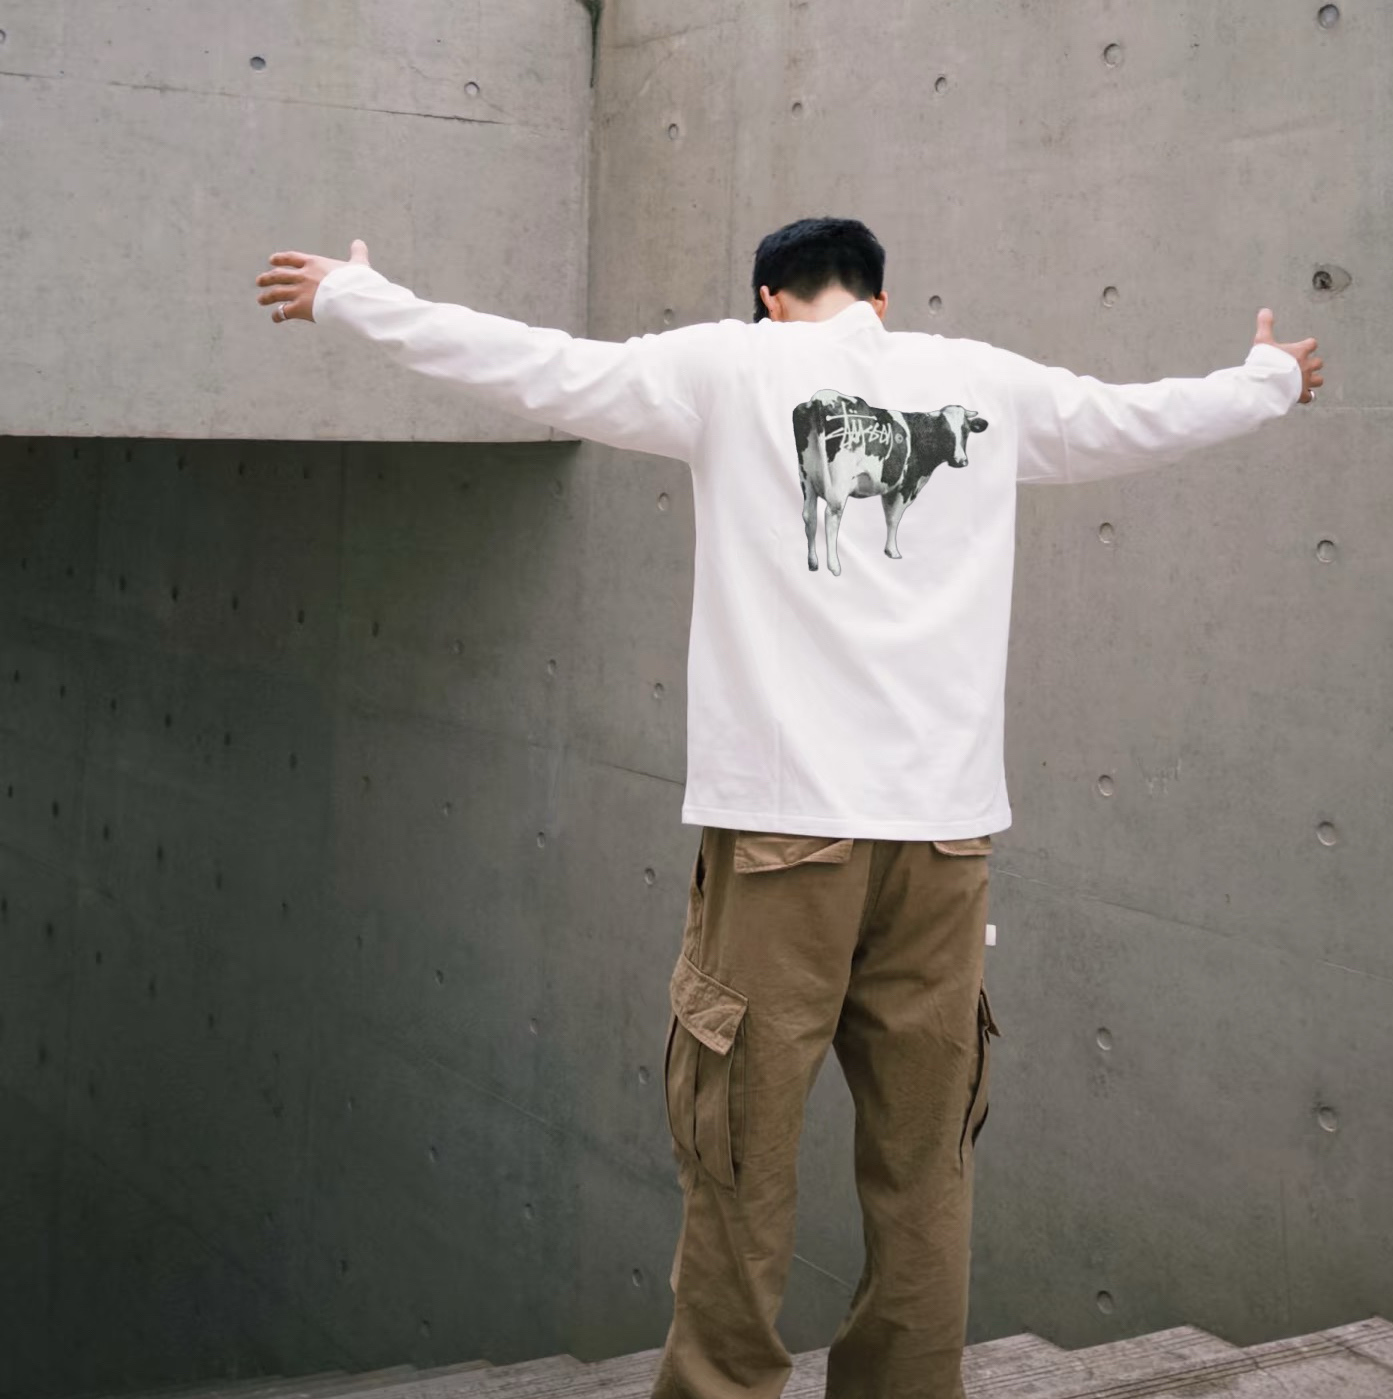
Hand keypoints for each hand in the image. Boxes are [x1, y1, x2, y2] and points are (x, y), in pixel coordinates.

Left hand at [256, 238, 370, 323]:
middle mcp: (303, 276)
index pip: (291, 258)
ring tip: (260, 300)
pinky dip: (278, 315)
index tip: (271, 260)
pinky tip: (275, 318)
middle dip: (268, 278)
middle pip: (279, 275)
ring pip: (276, 293)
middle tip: (260, 281)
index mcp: (314, 263)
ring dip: (267, 296)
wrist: (353, 298)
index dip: (280, 259)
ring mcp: (300, 292)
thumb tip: (359, 242)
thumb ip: (357, 253)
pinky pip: (284, 312)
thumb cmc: (358, 282)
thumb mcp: (358, 264)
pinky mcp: (300, 308)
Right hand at [1253, 308, 1322, 403]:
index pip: (1312, 344)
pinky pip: (1309, 397)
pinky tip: (1300, 396)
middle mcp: (1307, 365)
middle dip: (1313, 364)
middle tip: (1303, 367)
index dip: (1308, 346)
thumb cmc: (1265, 362)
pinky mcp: (1301, 395)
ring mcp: (1306, 381)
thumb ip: (1265, 325)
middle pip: (1318, 362)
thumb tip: (1264, 310)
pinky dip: (1306, 396)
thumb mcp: (1263, 341)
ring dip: (1313, 380)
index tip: (1304, 347)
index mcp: (1300, 351)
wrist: (1266, 384)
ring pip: (1319, 380)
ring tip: (1305, 382)